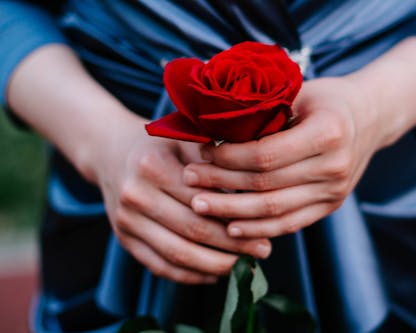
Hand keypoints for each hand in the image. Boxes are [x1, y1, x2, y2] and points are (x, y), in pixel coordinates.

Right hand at [90, 115, 271, 283]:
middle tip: (263, 252)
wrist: (111, 151)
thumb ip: (216, 163)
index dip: (238, 219)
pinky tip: (215, 274)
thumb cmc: (161, 145)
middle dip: (233, 247)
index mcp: (153, 166)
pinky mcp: (124, 239)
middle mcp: (136, 195)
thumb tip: (256, 194)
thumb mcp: (187, 140)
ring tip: (243, 266)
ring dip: (215, 266)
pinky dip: (191, 276)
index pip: (204, 202)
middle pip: (193, 231)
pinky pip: (160, 267)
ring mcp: (126, 221)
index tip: (266, 229)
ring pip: (177, 255)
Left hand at [181, 77, 383, 237]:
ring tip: (199, 206)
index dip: (228, 157)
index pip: (265, 154)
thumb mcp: (299, 92)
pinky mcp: (330, 206)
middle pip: (265, 186)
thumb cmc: (328, 99)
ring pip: (274, 211)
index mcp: (327, 132)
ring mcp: (334, 191)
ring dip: (232, 212)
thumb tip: (212, 127)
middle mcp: (333, 167)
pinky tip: (231, 228)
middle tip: (189, 181)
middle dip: (221, 185)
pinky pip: (289, 224)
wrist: (370, 117)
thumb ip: (263, 110)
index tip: (201, 152)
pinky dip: (258, 229)